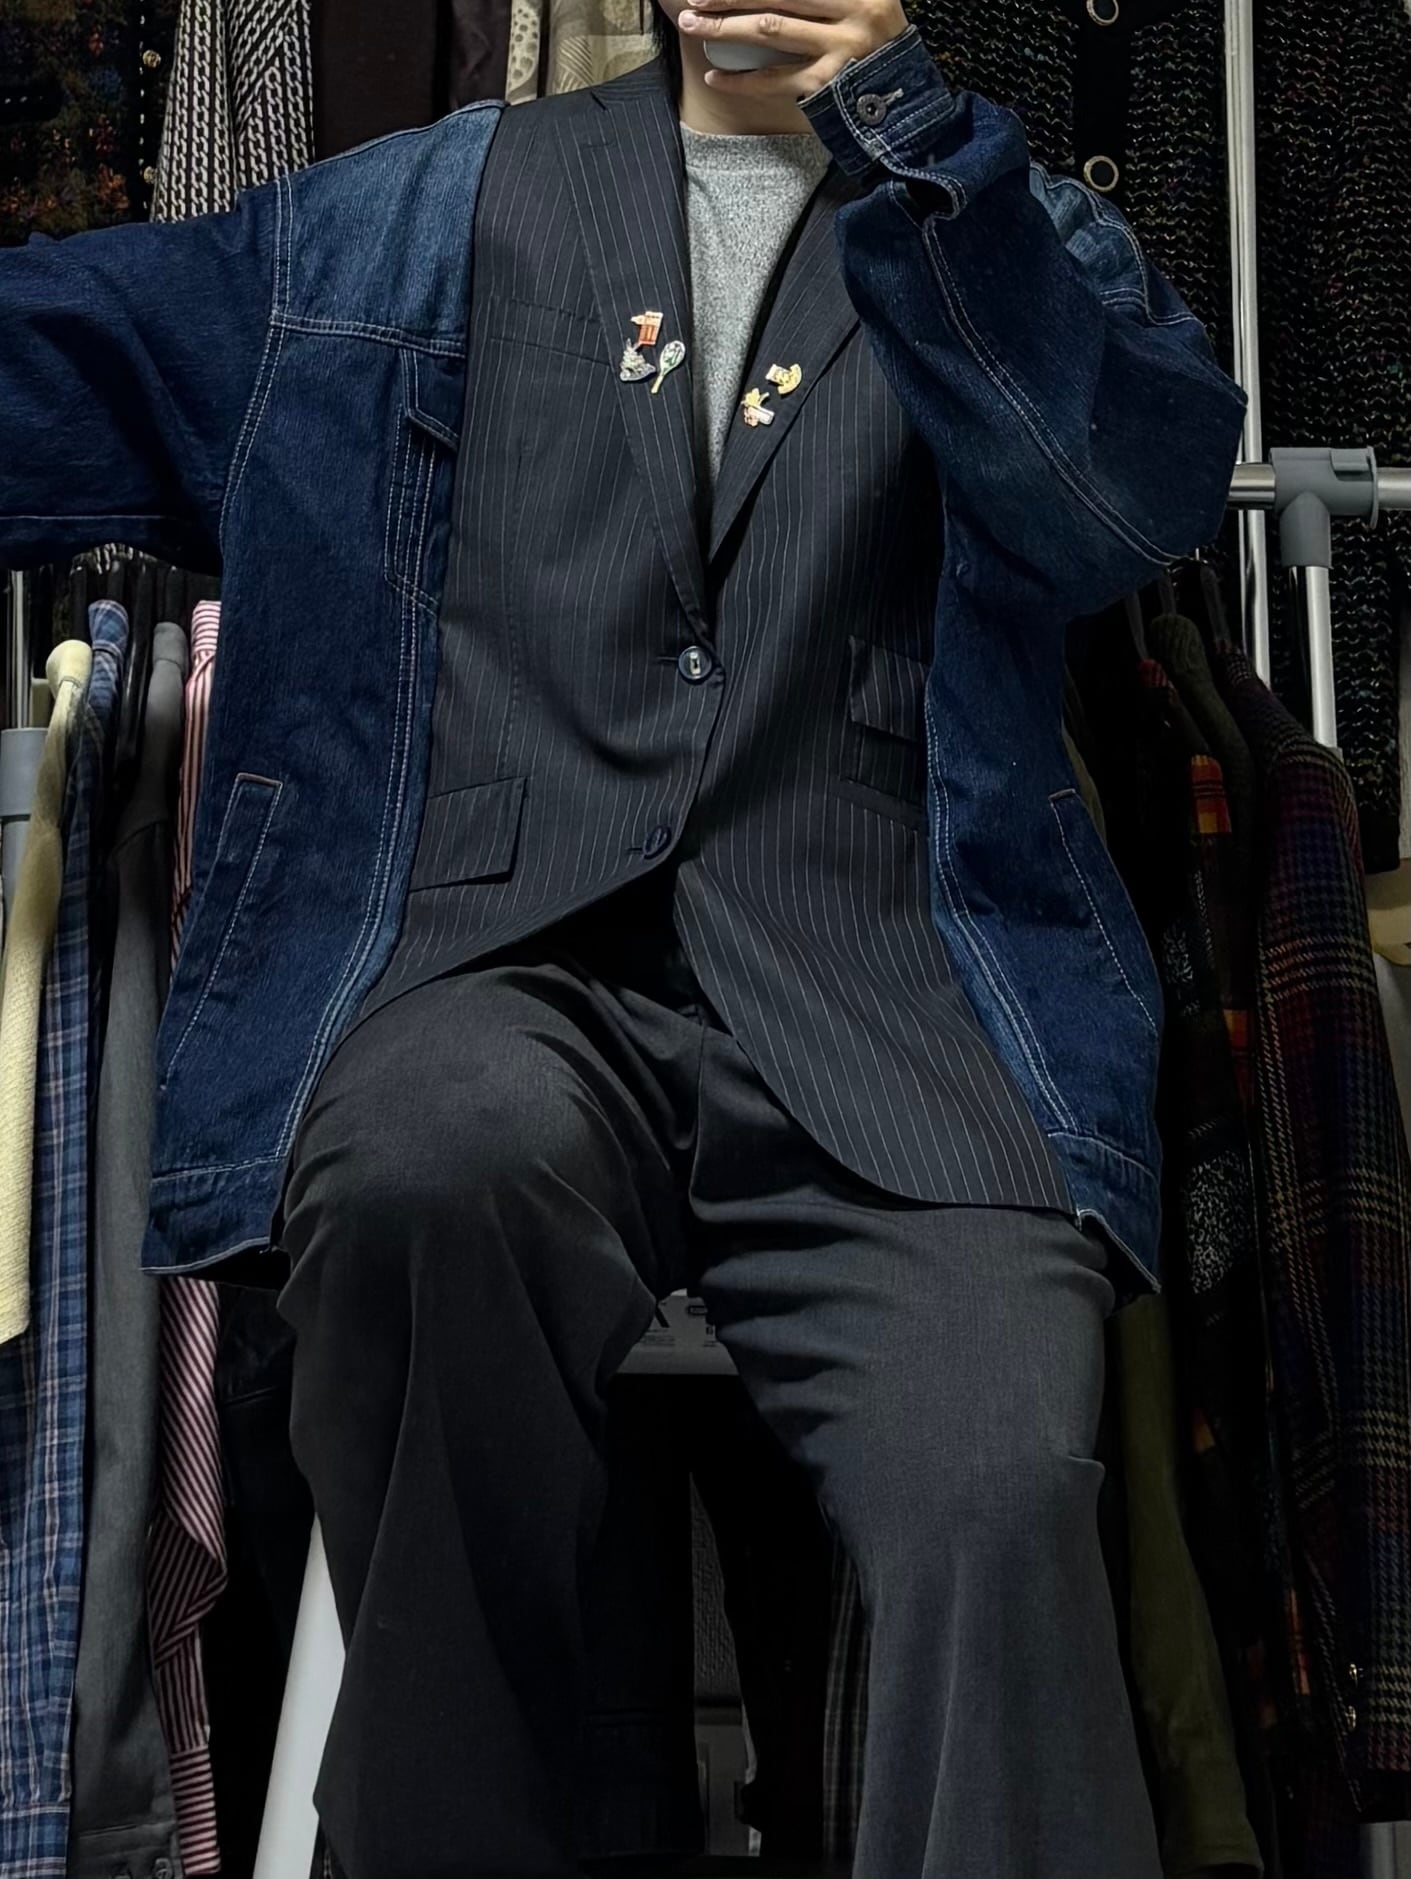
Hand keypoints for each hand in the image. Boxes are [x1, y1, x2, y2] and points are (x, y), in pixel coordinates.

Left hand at [677, 0, 909, 102]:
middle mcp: (854, 9)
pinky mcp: (829, 85)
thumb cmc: (876, 42)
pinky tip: (715, 76)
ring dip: (726, 26)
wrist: (908, 98)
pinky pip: (775, 80)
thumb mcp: (863, 1)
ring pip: (770, 28)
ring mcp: (841, 48)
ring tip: (693, 23)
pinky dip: (742, 80)